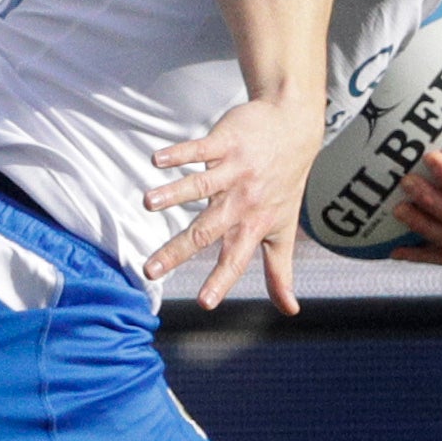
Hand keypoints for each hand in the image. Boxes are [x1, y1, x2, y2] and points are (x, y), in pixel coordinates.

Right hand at [144, 96, 324, 310]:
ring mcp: (233, 171)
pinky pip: (199, 150)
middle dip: (177, 251)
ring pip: (200, 186)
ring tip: (147, 203)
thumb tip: (290, 311)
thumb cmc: (285, 183)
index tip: (204, 303)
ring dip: (174, 194)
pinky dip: (178, 154)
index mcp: (252, 225)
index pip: (234, 259)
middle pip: (205, 230)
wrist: (294, 129)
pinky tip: (156, 160)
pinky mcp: (224, 143)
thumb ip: (280, 271)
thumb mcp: (283, 230)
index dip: (220, 281)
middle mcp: (242, 201)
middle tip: (149, 270)